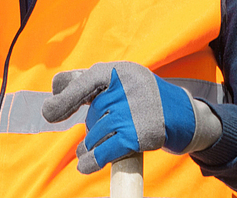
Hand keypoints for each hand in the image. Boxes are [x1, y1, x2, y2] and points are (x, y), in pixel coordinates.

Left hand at [41, 61, 222, 173]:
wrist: (188, 117)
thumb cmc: (148, 99)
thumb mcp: (124, 82)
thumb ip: (91, 83)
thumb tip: (55, 88)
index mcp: (121, 71)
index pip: (86, 80)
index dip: (65, 97)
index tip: (49, 112)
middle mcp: (127, 87)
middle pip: (93, 114)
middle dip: (91, 127)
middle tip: (94, 135)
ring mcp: (133, 111)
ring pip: (96, 133)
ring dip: (89, 147)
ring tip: (88, 153)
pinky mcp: (139, 134)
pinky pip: (105, 150)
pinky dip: (93, 160)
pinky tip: (85, 165)